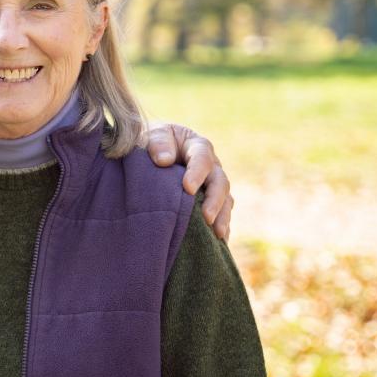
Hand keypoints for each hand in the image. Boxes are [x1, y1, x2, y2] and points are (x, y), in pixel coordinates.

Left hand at [145, 123, 232, 240]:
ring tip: (218, 233)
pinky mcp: (210, 200)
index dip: (197, 173)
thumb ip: (157, 143)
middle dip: (215, 200)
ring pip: (226, 200)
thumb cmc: (150, 141)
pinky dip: (222, 226)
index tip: (187, 188)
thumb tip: (164, 160)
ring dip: (223, 217)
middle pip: (220, 182)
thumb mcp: (151, 135)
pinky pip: (221, 214)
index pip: (202, 158)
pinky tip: (219, 242)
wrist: (149, 151)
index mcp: (197, 146)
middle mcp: (211, 165)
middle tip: (206, 217)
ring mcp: (212, 184)